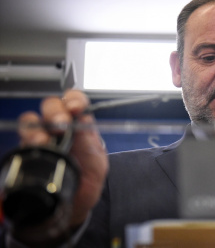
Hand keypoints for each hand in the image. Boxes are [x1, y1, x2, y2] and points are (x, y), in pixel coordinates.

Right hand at [17, 90, 107, 232]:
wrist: (71, 207)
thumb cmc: (87, 182)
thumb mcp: (98, 165)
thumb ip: (92, 144)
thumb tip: (83, 121)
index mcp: (81, 126)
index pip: (75, 102)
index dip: (74, 99)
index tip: (75, 108)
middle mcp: (60, 128)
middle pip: (52, 105)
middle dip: (55, 111)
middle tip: (60, 124)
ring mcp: (42, 138)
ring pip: (32, 119)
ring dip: (37, 125)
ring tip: (44, 139)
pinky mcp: (29, 151)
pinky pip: (22, 139)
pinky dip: (27, 138)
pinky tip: (36, 145)